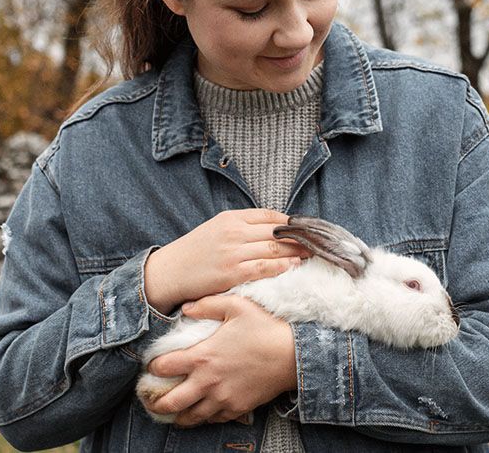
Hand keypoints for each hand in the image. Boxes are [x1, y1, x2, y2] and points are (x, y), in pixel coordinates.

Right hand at [144, 209, 309, 313]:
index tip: (306, 229)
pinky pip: (264, 267)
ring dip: (297, 251)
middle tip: (318, 242)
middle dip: (300, 237)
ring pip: (274, 249)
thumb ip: (241, 227)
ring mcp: (233, 253)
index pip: (269, 215)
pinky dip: (282, 266)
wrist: (169, 272)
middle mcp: (234, 232)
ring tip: (312, 254)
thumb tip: (273, 228)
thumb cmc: (195, 251)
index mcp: (231, 218)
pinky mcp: (232, 273)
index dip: (292, 222)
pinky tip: (295, 266)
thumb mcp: (216, 229)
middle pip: (276, 232)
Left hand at [145, 295, 297, 426]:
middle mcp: (208, 382)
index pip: (164, 367)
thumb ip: (207, 304)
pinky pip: (214, 419)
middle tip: (150, 400)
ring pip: (191, 417)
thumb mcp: (236, 305)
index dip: (153, 367)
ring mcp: (223, 398)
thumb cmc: (265, 327)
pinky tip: (201, 411)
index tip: (152, 366)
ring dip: (178, 415)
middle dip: (156, 402)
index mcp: (203, 356)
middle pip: (171, 401)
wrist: (294, 354)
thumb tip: (186, 307)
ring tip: (172, 413)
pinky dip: (204, 417)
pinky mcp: (238, 408)